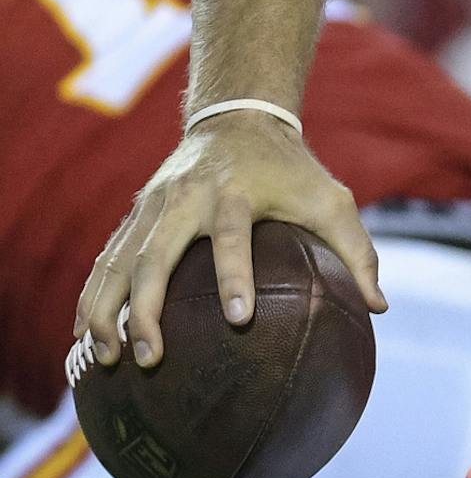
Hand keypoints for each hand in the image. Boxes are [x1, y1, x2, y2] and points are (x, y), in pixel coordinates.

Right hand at [75, 111, 385, 368]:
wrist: (238, 118)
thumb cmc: (292, 170)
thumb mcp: (332, 199)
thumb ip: (357, 252)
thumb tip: (379, 307)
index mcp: (236, 192)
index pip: (233, 237)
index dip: (235, 276)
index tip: (238, 319)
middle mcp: (186, 198)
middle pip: (155, 254)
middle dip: (148, 307)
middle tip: (150, 357)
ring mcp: (153, 206)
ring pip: (117, 261)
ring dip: (106, 310)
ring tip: (106, 359)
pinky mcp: (135, 215)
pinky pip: (106, 260)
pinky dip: (92, 297)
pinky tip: (83, 338)